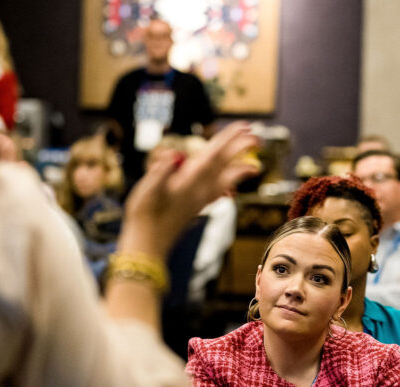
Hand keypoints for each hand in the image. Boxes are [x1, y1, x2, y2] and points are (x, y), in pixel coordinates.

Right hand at [118, 122, 258, 256]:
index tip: (243, 128)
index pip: (212, 156)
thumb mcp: (146, 190)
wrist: (147, 246)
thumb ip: (161, 171)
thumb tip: (175, 155)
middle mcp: (199, 191)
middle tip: (256, 136)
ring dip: (238, 169)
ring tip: (253, 164)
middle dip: (239, 150)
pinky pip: (216, 193)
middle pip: (223, 166)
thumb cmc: (144, 218)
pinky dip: (226, 187)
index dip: (228, 140)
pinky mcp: (195, 208)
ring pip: (224, 181)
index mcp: (189, 182)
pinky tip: (230, 188)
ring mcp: (199, 201)